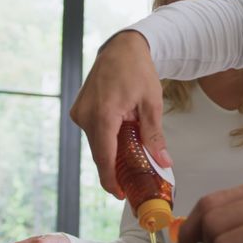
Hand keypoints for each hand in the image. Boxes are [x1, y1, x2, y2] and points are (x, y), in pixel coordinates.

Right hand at [69, 30, 168, 196]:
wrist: (122, 48)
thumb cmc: (137, 70)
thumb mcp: (152, 104)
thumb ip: (154, 136)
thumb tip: (163, 162)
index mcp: (103, 115)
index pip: (104, 158)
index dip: (111, 180)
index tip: (121, 194)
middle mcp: (86, 115)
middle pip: (100, 153)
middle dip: (115, 168)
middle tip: (133, 180)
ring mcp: (80, 112)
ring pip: (96, 144)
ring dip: (111, 152)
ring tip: (131, 158)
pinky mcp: (79, 110)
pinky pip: (93, 132)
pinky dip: (106, 139)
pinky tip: (122, 140)